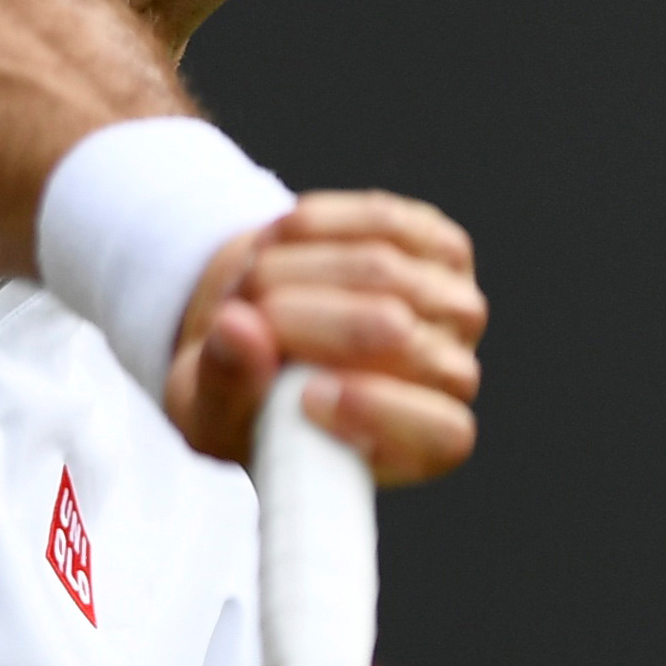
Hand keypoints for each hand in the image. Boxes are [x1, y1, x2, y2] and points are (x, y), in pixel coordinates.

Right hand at [163, 188, 482, 478]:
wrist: (263, 329)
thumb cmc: (246, 394)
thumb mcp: (212, 412)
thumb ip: (226, 385)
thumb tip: (239, 330)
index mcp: (416, 446)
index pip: (443, 433)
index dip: (382, 411)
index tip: (309, 397)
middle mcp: (451, 378)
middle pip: (398, 335)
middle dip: (300, 319)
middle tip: (242, 318)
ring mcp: (454, 306)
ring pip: (381, 268)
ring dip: (294, 269)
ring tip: (250, 284)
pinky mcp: (440, 246)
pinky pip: (380, 220)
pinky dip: (315, 225)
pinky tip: (279, 242)